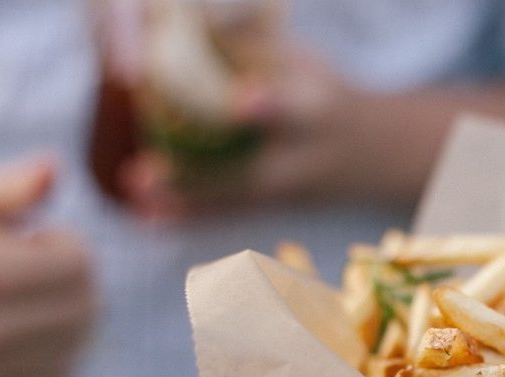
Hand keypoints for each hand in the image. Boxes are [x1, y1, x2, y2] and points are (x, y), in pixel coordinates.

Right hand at [0, 158, 96, 376]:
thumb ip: (14, 186)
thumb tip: (54, 169)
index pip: (79, 267)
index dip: (69, 245)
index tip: (38, 237)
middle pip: (84, 310)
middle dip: (75, 282)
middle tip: (36, 267)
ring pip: (77, 347)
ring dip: (68, 317)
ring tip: (27, 296)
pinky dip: (57, 352)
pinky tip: (25, 327)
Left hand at [122, 44, 364, 217]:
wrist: (372, 154)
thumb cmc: (324, 93)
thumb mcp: (305, 64)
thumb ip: (253, 53)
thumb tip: (184, 29)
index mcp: (317, 111)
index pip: (291, 109)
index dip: (267, 106)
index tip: (242, 103)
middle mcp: (302, 158)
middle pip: (247, 174)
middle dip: (196, 176)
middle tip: (142, 174)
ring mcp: (287, 191)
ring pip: (228, 201)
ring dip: (179, 200)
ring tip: (132, 192)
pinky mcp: (274, 208)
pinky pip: (226, 216)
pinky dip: (189, 217)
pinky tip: (148, 219)